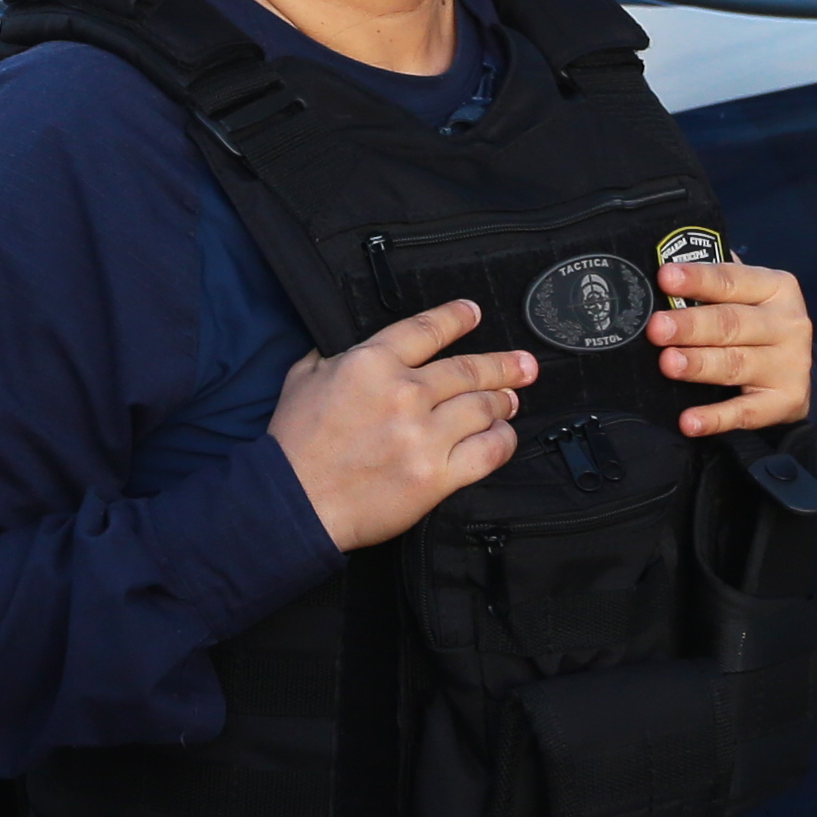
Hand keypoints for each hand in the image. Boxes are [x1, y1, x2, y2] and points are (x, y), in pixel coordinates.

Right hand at [268, 299, 529, 550]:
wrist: (292, 503)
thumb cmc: (294, 445)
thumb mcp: (302, 378)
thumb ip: (334, 355)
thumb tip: (351, 345)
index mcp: (370, 363)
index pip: (427, 329)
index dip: (457, 318)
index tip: (474, 313)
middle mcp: (404, 393)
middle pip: (469, 369)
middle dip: (503, 365)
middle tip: (523, 364)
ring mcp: (424, 435)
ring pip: (482, 408)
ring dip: (502, 402)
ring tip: (510, 400)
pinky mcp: (436, 476)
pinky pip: (487, 452)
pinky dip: (502, 441)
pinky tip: (503, 436)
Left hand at [647, 260, 811, 435]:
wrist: (792, 370)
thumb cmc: (753, 323)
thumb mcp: (744, 296)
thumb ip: (711, 283)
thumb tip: (660, 275)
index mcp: (776, 287)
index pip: (731, 280)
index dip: (698, 278)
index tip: (665, 277)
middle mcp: (788, 323)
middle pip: (732, 323)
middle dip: (691, 325)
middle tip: (657, 328)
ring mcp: (790, 364)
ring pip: (736, 364)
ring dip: (699, 365)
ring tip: (668, 364)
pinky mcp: (787, 401)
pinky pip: (746, 412)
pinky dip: (716, 418)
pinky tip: (689, 422)